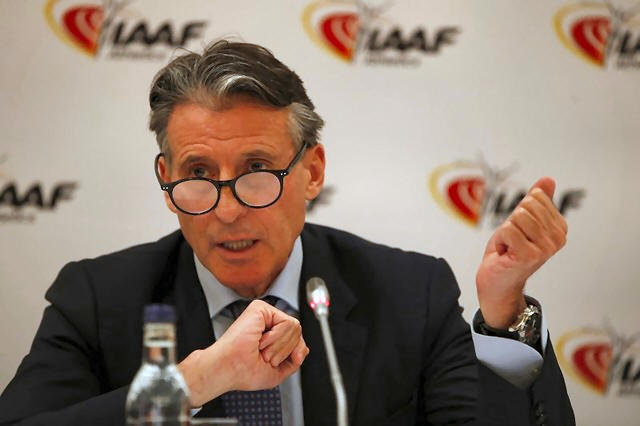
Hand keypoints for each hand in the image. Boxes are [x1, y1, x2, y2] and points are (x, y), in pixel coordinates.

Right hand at [178, 300, 308, 406]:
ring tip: (260, 349)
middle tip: (263, 355)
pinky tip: (260, 340)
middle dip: (284, 351)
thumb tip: (304, 348)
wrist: (228, 369)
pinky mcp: (261, 308)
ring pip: (295, 327)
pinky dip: (276, 338)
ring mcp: (265, 314)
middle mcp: (268, 322)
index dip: (291, 354)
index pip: (296, 338)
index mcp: (270, 335)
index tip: (270, 362)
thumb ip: (295, 359)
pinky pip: (288, 323)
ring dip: (279, 346)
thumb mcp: (278, 371)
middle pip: (298, 332)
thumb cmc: (244, 372)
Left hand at [476, 177, 567, 328]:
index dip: (519, 212)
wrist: (497, 281)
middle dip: (512, 222)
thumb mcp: (522, 221)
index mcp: (559, 227)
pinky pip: (507, 230)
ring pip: (517, 217)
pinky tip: (505, 254)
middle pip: (526, 206)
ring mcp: (545, 248)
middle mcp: (557, 238)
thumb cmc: (509, 251)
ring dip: (505, 232)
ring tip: (509, 247)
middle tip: (512, 241)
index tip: (520, 231)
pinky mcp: (529, 255)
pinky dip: (500, 240)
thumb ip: (536, 201)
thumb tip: (548, 180)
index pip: (536, 197)